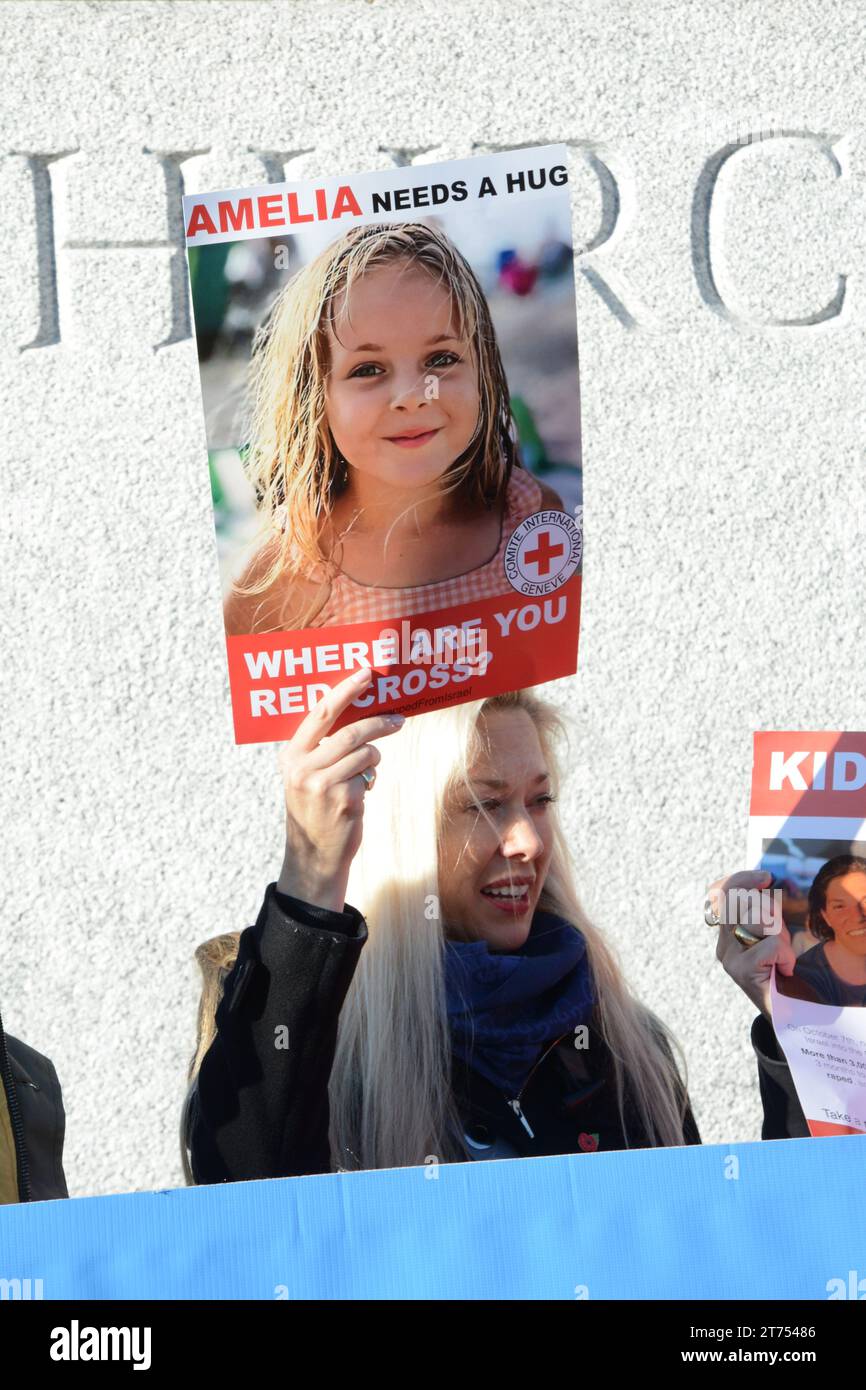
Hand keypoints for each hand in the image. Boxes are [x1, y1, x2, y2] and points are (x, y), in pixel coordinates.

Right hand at [276, 668, 404, 911]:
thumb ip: (321, 748)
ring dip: (374, 758)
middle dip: (378, 721)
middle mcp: (303, 767)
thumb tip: (359, 716)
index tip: (366, 674)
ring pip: (365, 752)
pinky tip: (359, 794)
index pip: (320, 713)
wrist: (314, 855)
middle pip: (350, 731)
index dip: (345, 691)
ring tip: (366, 771)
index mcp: (291, 755)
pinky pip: (369, 774)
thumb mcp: (305, 775)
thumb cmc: (314, 808)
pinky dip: (370, 779)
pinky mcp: (344, 799)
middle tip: (398, 719)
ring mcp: (323, 783)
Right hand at [707, 869, 796, 1020]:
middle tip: (780, 933)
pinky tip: (784, 970)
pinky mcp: (741, 970)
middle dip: (769, 909)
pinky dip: (786, 955)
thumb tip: (762, 883)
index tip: (766, 877)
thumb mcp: (770, 935)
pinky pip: (771, 945)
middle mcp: (723, 944)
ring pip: (759, 921)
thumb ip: (761, 913)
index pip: (723, 893)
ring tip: (782, 956)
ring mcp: (729, 958)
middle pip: (740, 901)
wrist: (786, 1014)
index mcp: (726, 934)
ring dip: (781, 935)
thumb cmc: (781, 972)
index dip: (742, 879)